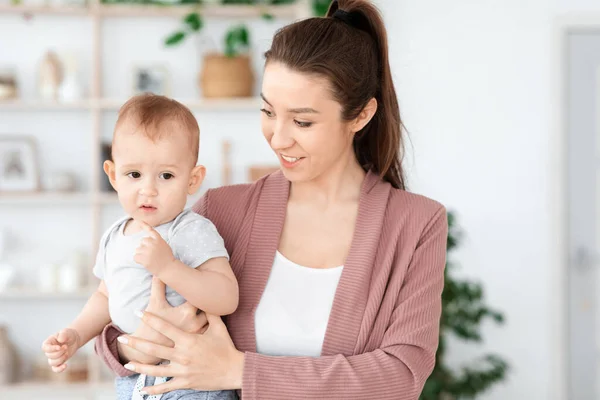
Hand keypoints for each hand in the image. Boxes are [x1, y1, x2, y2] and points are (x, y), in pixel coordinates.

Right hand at [41, 328, 80, 372]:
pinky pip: (55, 369)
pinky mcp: (59, 362)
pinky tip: (65, 365)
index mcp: (48, 343)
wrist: (74, 339)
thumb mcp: (66, 332)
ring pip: (52, 363)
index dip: (51, 349)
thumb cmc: (68, 335)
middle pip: (50, 356)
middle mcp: (49, 351)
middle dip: (60, 352)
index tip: (59, 347)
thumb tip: (60, 340)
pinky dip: (59, 369)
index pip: (45, 348)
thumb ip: (63, 335)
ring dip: (61, 359)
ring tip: (67, 352)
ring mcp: (53, 357)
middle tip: (66, 347)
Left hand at [117, 312, 243, 393]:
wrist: (234, 370)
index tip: (138, 312)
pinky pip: (166, 387)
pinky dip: (153, 390)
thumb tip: (205, 297)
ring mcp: (182, 371)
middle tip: (122, 337)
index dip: (150, 319)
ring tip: (127, 362)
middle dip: (137, 342)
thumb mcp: (219, 328)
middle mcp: (182, 355)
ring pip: (156, 369)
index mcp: (188, 341)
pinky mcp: (185, 382)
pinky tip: (142, 390)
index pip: (165, 328)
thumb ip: (210, 312)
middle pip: (154, 348)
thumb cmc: (226, 348)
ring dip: (140, 366)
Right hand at [118, 277, 207, 363]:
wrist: (148, 350)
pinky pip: (210, 329)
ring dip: (211, 312)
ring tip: (212, 303)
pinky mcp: (199, 342)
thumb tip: (159, 270)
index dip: (203, 288)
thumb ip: (158, 285)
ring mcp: (198, 334)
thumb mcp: (154, 303)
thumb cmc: (151, 325)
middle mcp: (196, 323)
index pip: (201, 295)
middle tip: (212, 291)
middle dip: (209, 299)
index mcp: (187, 312)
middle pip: (210, 306)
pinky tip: (209, 318)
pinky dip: (211, 323)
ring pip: (212, 319)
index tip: (205, 282)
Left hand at [134, 222, 175, 275]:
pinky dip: (138, 260)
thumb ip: (156, 241)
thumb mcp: (164, 245)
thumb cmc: (167, 258)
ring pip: (138, 249)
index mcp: (158, 239)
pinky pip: (135, 257)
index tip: (138, 220)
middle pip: (142, 241)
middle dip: (144, 247)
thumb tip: (144, 240)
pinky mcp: (144, 258)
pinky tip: (145, 262)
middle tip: (151, 254)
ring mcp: (148, 250)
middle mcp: (153, 243)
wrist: (168, 268)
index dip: (144, 225)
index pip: (150, 230)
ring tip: (150, 259)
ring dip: (141, 254)